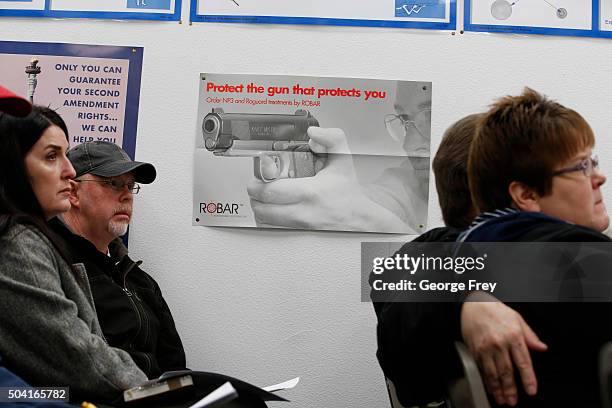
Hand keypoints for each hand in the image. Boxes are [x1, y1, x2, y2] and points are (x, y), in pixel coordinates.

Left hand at [247, 127, 409, 230]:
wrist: (361, 220)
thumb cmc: (348, 193)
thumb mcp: (343, 160)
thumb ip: (331, 138)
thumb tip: (313, 132)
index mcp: (311, 192)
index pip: (270, 191)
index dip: (256, 185)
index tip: (256, 179)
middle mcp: (303, 213)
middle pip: (262, 209)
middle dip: (255, 197)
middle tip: (256, 188)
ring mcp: (301, 228)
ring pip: (266, 223)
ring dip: (260, 210)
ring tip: (264, 200)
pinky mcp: (300, 237)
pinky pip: (275, 231)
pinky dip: (269, 222)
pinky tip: (274, 212)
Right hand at [460, 293, 547, 405]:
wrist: (472, 304)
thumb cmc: (495, 310)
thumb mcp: (517, 319)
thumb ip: (530, 336)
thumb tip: (542, 348)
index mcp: (513, 336)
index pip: (523, 362)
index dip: (528, 379)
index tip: (531, 390)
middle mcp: (499, 343)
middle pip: (507, 371)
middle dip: (511, 389)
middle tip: (513, 401)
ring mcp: (485, 348)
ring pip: (493, 373)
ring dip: (498, 389)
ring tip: (503, 399)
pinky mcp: (475, 350)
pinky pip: (481, 369)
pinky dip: (486, 380)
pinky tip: (491, 388)